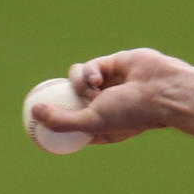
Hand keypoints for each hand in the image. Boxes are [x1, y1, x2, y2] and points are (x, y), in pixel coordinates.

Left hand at [30, 48, 181, 146]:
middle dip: (58, 99)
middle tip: (40, 97)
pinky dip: (89, 71)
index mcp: (99, 128)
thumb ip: (61, 120)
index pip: (69, 127)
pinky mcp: (111, 65)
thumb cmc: (129, 112)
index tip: (34, 125)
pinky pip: (89, 66)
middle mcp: (102, 107)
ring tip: (91, 88)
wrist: (160, 90)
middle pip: (69, 101)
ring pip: (76, 79)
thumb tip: (34, 113)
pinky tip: (98, 78)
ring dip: (78, 82)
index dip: (52, 125)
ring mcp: (107, 85)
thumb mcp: (90, 122)